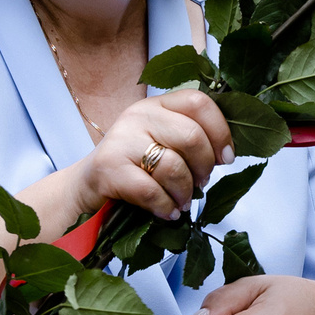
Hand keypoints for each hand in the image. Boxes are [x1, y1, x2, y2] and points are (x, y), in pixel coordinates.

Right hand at [77, 88, 233, 222]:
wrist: (88, 185)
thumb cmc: (134, 165)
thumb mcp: (162, 141)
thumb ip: (190, 138)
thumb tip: (227, 154)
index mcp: (157, 105)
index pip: (198, 102)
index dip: (220, 131)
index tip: (227, 157)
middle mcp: (138, 115)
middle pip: (191, 136)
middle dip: (205, 167)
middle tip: (201, 183)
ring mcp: (121, 140)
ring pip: (174, 166)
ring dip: (185, 192)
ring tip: (182, 201)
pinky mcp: (109, 168)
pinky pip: (151, 190)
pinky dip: (166, 206)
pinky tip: (168, 212)